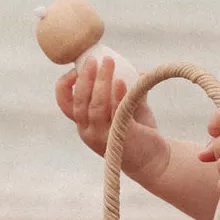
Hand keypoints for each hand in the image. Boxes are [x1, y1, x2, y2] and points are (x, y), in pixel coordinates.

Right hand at [55, 55, 164, 178]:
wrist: (155, 160)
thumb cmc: (139, 134)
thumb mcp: (128, 110)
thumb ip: (129, 92)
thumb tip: (137, 72)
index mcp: (85, 124)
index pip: (65, 104)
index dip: (65, 85)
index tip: (76, 68)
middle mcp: (89, 131)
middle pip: (80, 101)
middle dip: (85, 77)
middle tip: (94, 59)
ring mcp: (103, 136)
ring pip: (96, 106)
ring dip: (101, 81)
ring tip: (109, 62)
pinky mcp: (120, 137)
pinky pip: (116, 113)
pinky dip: (117, 95)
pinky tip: (121, 80)